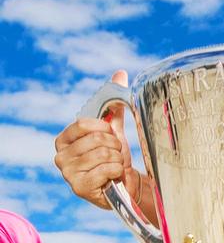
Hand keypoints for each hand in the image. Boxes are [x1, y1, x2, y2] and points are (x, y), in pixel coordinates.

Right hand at [54, 70, 140, 208]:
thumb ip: (114, 103)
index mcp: (64, 139)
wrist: (124, 182)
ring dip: (117, 158)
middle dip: (114, 144)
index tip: (111, 133)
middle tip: (115, 152)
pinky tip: (114, 175)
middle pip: (96, 139)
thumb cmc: (114, 154)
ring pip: (103, 154)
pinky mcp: (79, 188)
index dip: (103, 127)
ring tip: (115, 163)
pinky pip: (106, 169)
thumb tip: (120, 73)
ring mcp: (68, 173)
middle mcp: (60, 156)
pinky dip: (117, 170)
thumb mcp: (113, 127)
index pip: (82, 123)